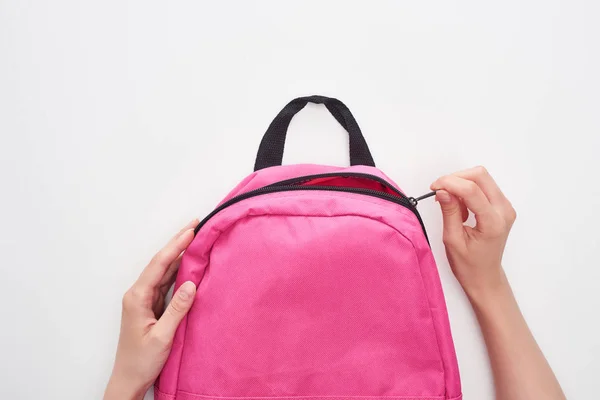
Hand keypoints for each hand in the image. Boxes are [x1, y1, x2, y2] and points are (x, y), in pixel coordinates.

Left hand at [104, 220, 198, 399]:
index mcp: (137, 298)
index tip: (191, 230)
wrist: (128, 380)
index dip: (175, 246)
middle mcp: (138, 294)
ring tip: (194, 238)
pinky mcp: (151, 306)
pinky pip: (166, 283)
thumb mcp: (162, 337)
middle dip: (177, 243)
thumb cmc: (141, 362)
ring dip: (178, 254)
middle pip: (160, 262)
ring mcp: (144, 300)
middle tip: (195, 225)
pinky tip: (188, 263)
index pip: (159, 265)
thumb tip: (191, 284)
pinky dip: (178, 271)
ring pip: (163, 271)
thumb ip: (177, 309)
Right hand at [431, 166, 516, 300]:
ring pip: (482, 178)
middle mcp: (504, 211)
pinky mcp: (501, 205)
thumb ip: (449, 212)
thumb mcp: (452, 240)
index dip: (450, 183)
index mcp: (493, 223)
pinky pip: (483, 186)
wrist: (485, 276)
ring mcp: (505, 207)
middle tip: (440, 191)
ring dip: (461, 184)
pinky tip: (460, 207)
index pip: (472, 190)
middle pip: (480, 175)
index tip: (434, 188)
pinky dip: (467, 190)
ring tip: (451, 204)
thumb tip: (443, 191)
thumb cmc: (469, 264)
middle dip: (456, 178)